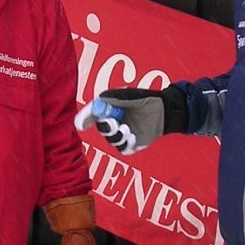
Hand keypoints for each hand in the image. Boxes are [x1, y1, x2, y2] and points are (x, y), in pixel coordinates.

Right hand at [73, 86, 187, 154]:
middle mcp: (113, 122)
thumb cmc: (144, 99)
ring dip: (118, 136)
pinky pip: (123, 149)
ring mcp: (122, 134)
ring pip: (112, 141)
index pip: (92, 115)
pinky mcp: (131, 144)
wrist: (164, 110)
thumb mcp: (125, 96)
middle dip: (106, 128)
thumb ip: (109, 100)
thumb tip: (93, 106)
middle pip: (102, 129)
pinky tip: (134, 136)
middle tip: (115, 123)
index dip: (84, 119)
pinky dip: (127, 144)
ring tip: (128, 129)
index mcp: (108, 109)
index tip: (80, 124)